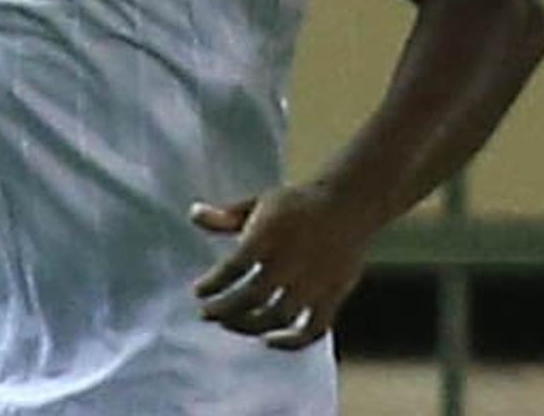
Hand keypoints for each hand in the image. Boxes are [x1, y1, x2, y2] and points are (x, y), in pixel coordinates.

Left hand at [189, 182, 378, 350]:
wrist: (350, 202)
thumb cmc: (296, 203)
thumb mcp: (259, 202)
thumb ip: (227, 215)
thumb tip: (193, 214)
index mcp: (270, 233)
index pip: (235, 266)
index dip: (214, 283)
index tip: (198, 292)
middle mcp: (292, 260)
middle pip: (252, 296)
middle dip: (224, 310)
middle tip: (206, 313)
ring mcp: (314, 281)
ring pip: (278, 316)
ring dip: (249, 326)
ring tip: (229, 324)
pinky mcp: (334, 295)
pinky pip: (314, 329)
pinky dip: (292, 342)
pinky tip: (268, 341)